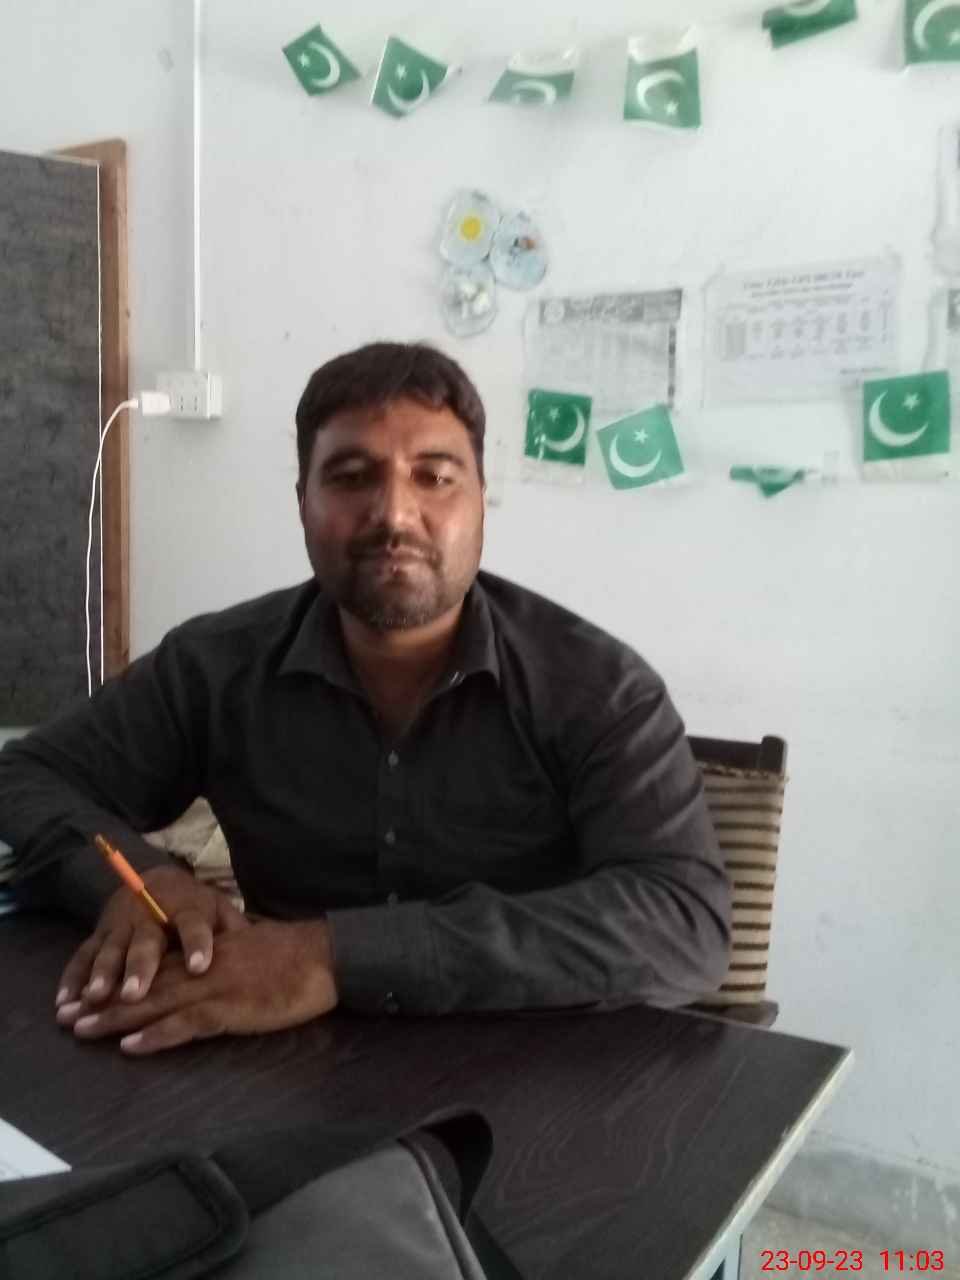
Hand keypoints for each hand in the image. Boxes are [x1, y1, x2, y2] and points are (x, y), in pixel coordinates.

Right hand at [54, 865, 247, 1012]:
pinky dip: (71, 980)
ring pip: (110, 952)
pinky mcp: (98, 936)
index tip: (201, 965)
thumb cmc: (193, 904)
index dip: (198, 943)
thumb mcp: (218, 909)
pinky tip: (64, 1003)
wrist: (151, 878)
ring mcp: (120, 926)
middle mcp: (150, 916)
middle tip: (136, 993)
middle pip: (145, 943)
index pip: (195, 925)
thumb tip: (264, 947)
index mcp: (187, 908)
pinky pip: (81, 958)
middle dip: (139, 968)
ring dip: (101, 976)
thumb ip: (235, 929)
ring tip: (95, 999)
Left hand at [58, 920, 337, 1053]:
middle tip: (65, 1016)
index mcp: (207, 951)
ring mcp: (214, 986)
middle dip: (102, 1000)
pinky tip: (131, 1047)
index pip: (153, 965)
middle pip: (143, 984)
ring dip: (116, 1017)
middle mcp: (203, 966)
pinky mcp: (230, 1008)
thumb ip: (223, 957)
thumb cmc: (295, 956)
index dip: (117, 979)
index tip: (85, 992)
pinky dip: (156, 1035)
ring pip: (155, 1002)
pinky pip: (186, 1024)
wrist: (325, 957)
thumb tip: (205, 966)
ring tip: (81, 1030)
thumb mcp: (251, 948)